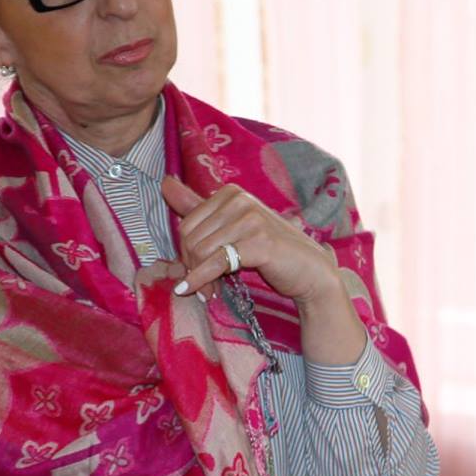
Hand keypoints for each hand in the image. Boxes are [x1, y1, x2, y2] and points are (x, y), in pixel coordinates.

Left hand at [160, 176, 368, 365]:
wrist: (309, 272)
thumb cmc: (270, 251)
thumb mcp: (232, 228)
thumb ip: (197, 207)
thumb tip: (165, 183)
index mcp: (230, 193)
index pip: (187, 225)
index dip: (187, 254)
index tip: (197, 273)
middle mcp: (239, 199)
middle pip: (191, 238)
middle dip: (192, 267)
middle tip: (203, 287)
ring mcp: (250, 218)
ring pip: (201, 251)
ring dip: (201, 278)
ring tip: (211, 291)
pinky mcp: (258, 241)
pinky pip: (216, 262)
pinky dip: (203, 280)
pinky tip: (201, 292)